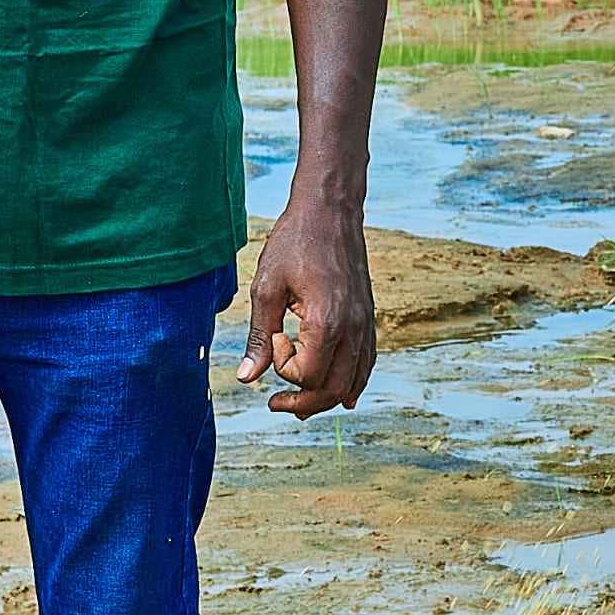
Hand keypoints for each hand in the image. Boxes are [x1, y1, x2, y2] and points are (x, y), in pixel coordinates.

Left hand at [238, 194, 378, 416]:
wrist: (330, 210)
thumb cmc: (294, 242)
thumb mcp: (266, 288)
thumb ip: (260, 337)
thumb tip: (246, 378)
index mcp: (327, 321)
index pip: (307, 375)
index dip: (282, 367)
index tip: (275, 337)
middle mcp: (352, 327)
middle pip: (334, 389)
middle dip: (303, 402)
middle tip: (275, 403)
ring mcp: (364, 323)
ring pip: (353, 380)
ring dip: (326, 398)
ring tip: (301, 404)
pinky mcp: (367, 316)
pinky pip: (366, 362)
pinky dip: (353, 382)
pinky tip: (344, 394)